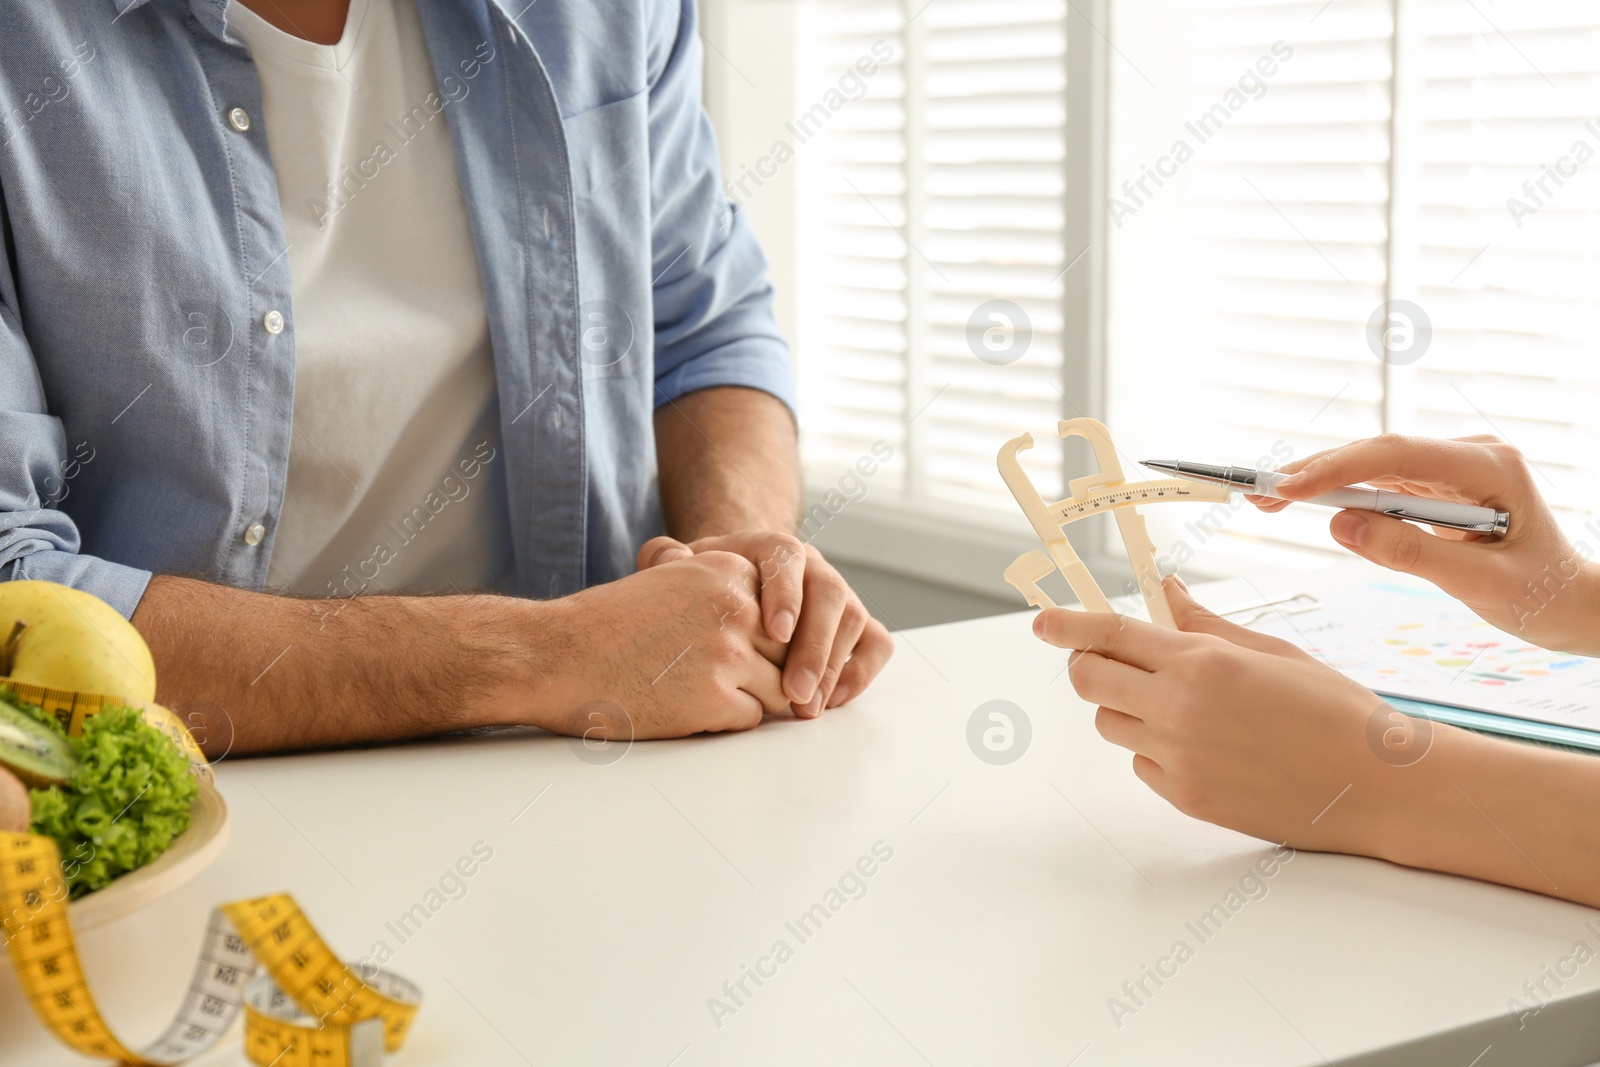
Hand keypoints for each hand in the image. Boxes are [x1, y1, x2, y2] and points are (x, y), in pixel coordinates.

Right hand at [539, 552, 790, 738]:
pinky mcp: (716, 699)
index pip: (783, 611)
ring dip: (749, 698)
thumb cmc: (607, 624)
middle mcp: (736, 607)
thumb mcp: (674, 579)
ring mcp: (729, 654)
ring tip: (703, 693)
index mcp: (728, 570)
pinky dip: (726, 721)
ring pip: (779, 688)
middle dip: (764, 671)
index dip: (763, 637)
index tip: (733, 647)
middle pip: (788, 651)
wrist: (556, 656)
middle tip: (720, 679)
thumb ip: (725, 592)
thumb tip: (777, 624)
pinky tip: (687, 708)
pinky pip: (752, 719)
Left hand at [637, 532, 893, 716]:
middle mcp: (814, 567)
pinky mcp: (855, 625)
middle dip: (814, 646)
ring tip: (807, 706)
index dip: (786, 594)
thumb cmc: (709, 584)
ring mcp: (839, 596)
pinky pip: (876, 643)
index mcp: (773, 548)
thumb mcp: (685, 567)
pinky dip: (861, 672)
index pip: (788, 559)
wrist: (742, 584)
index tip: (775, 633)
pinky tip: (832, 700)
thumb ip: (666, 557)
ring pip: (855, 621)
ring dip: (834, 667)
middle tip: (794, 691)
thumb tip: (669, 558)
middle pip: (830, 594)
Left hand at [1034, 577, 1430, 855]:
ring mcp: (1179, 759)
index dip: (1067, 625)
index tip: (1042, 621)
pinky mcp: (1186, 798)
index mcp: (1202, 663)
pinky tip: (1206, 745)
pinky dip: (1155, 749)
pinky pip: (1141, 764)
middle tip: (1113, 660)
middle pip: (1089, 681)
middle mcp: (1180, 710)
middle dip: (1090, 664)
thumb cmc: (1336, 711)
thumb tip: (1163, 589)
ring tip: (1182, 705)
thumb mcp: (1270, 650)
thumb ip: (1204, 623)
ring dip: (1127, 707)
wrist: (1381, 787)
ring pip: (1111, 723)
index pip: (1110, 635)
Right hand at [1254, 434, 1599, 653]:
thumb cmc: (1543, 596)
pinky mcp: (1439, 485)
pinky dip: (1341, 492)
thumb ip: (1411, 554)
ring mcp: (1453, 468)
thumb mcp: (1481, 585)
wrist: (1573, 603)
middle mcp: (1470, 455)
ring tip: (1268, 498)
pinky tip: (1306, 500)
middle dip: (1316, 470)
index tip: (1290, 488)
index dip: (1338, 467)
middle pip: (1378, 453)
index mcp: (1490, 466)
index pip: (1399, 454)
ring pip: (1373, 465)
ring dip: (1321, 480)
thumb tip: (1341, 525)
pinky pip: (1381, 483)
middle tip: (1259, 493)